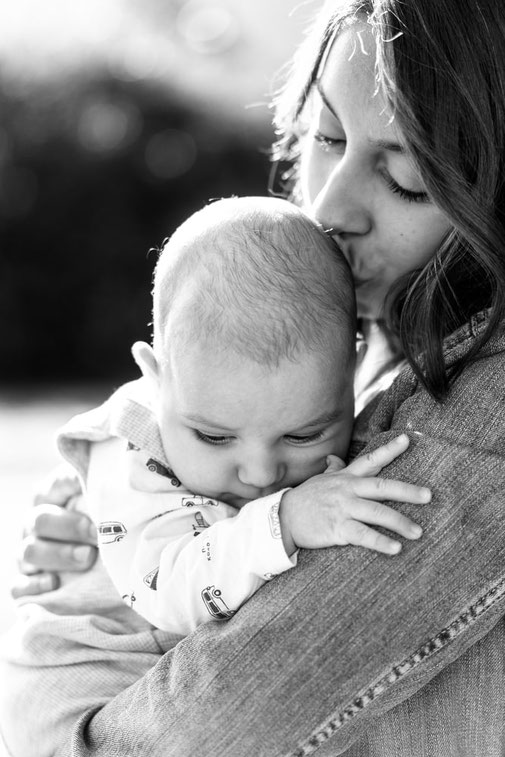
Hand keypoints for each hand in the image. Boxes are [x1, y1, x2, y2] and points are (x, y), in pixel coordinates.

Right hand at [12, 465, 97, 598]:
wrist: (104, 569)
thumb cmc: (108, 527)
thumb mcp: (107, 506)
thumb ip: (106, 491)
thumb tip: (123, 474)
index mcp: (52, 497)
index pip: (56, 485)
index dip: (72, 484)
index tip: (91, 488)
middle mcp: (35, 524)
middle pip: (40, 520)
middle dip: (71, 527)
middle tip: (97, 534)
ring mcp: (29, 555)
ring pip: (29, 552)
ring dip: (60, 555)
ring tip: (88, 558)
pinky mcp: (25, 586)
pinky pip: (18, 586)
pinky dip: (34, 585)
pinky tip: (54, 584)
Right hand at [279, 434, 429, 556]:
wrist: (282, 519)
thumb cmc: (305, 500)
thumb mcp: (319, 480)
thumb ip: (332, 470)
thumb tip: (334, 458)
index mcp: (345, 477)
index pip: (370, 460)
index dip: (389, 450)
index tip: (407, 439)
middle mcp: (347, 490)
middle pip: (382, 487)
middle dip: (407, 491)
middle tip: (428, 496)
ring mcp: (343, 509)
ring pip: (377, 513)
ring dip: (400, 523)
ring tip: (418, 532)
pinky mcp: (337, 528)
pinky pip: (363, 535)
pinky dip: (380, 542)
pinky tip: (395, 548)